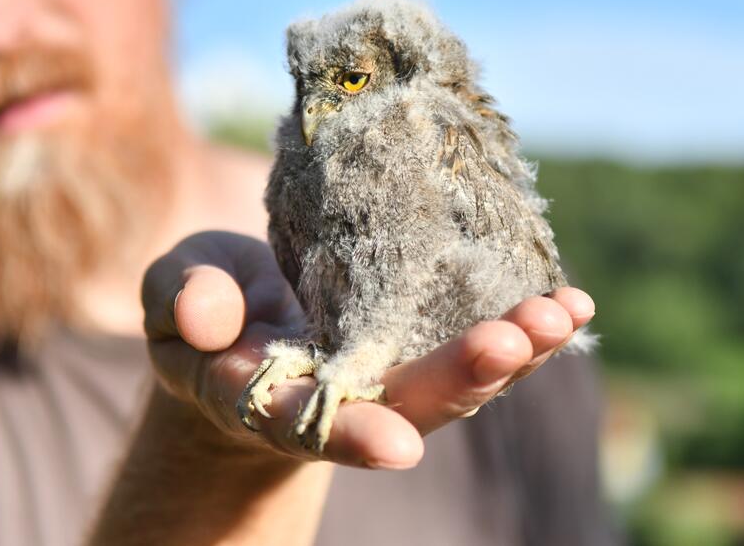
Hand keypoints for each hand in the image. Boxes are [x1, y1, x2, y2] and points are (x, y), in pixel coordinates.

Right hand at [142, 231, 594, 469]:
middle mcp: (341, 399)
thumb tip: (212, 316)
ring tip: (565, 312)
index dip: (349, 437)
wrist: (244, 322)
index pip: (307, 427)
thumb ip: (181, 302)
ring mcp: (386, 374)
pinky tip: (571, 305)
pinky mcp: (417, 342)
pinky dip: (523, 331)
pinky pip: (474, 342)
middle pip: (407, 406)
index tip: (396, 446)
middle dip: (462, 377)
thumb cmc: (202, 314)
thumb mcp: (172, 297)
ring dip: (515, 352)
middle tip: (514, 342)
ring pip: (458, 381)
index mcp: (270, 400)